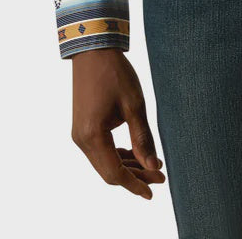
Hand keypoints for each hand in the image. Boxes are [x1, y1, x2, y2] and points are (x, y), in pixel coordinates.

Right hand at [69, 48, 165, 200]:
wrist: (93, 51)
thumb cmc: (115, 73)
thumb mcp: (134, 105)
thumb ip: (143, 138)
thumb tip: (153, 166)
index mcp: (92, 136)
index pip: (115, 173)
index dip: (135, 184)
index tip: (154, 191)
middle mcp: (82, 140)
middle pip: (109, 171)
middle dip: (135, 175)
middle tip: (161, 175)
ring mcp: (80, 134)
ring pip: (105, 162)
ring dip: (128, 166)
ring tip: (153, 165)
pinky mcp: (83, 128)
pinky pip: (101, 150)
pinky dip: (118, 154)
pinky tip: (136, 153)